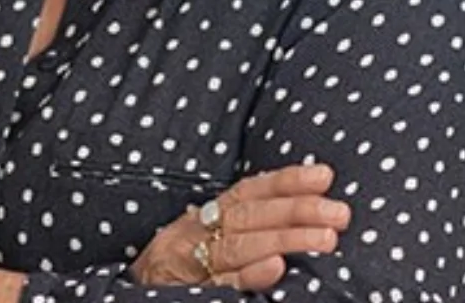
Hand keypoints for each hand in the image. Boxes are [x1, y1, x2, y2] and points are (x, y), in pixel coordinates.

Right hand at [129, 164, 351, 291]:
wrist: (124, 301)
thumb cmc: (170, 280)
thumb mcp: (197, 249)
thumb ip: (236, 234)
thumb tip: (295, 224)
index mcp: (198, 220)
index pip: (246, 192)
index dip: (284, 182)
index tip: (324, 175)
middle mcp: (189, 235)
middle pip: (246, 217)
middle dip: (295, 211)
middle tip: (339, 213)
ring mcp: (185, 267)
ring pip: (236, 246)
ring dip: (283, 239)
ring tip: (325, 238)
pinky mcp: (182, 295)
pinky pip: (217, 287)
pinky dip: (247, 277)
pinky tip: (276, 270)